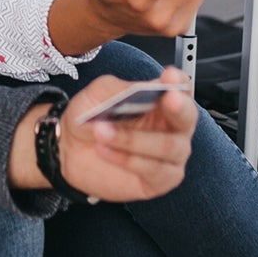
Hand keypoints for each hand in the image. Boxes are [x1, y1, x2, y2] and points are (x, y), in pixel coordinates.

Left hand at [58, 69, 198, 202]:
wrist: (70, 150)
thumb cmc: (90, 118)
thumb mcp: (96, 95)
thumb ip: (118, 89)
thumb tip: (139, 89)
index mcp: (160, 100)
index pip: (181, 86)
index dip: (178, 81)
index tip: (168, 76)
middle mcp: (172, 126)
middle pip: (187, 116)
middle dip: (178, 107)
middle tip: (167, 98)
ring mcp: (170, 155)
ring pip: (167, 146)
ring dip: (133, 138)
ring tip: (101, 130)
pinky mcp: (160, 180)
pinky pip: (153, 169)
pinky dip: (127, 159)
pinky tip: (105, 150)